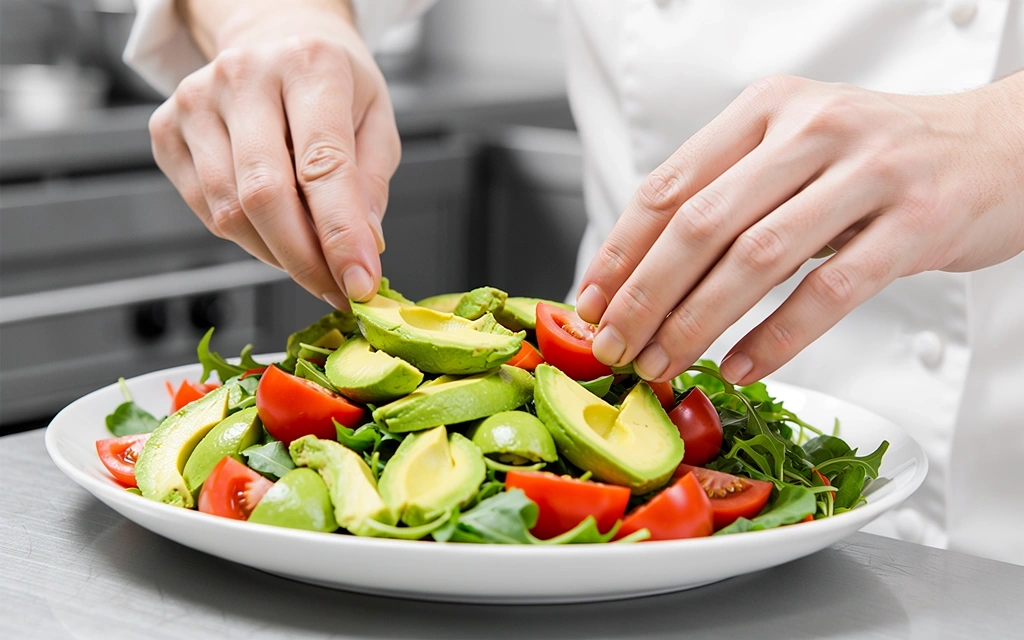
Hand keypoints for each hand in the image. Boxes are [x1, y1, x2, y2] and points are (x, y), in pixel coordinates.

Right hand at [150, 0, 399, 307]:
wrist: (274, 36)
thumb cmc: (330, 81)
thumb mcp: (375, 119)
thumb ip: (370, 185)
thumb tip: (361, 248)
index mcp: (309, 65)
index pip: (322, 166)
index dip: (340, 236)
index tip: (359, 284)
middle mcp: (244, 76)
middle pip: (265, 195)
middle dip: (304, 260)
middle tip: (334, 288)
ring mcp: (195, 100)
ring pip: (229, 212)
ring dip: (276, 254)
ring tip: (310, 258)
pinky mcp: (165, 128)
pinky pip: (205, 210)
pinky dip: (246, 237)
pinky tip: (274, 230)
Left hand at [576, 73, 1023, 384]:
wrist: (1002, 146)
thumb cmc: (882, 158)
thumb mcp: (796, 149)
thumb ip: (729, 195)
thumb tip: (642, 274)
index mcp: (766, 109)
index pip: (669, 185)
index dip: (621, 251)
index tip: (590, 304)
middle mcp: (810, 129)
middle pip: (701, 224)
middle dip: (645, 296)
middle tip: (616, 348)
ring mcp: (867, 172)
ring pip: (756, 258)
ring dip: (698, 323)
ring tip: (664, 366)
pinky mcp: (915, 223)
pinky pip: (829, 291)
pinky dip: (777, 337)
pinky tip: (743, 366)